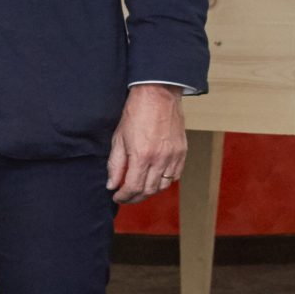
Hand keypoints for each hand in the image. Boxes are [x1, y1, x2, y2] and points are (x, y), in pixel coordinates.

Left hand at [107, 84, 186, 202]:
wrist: (158, 96)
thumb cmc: (135, 114)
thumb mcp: (118, 139)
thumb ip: (115, 165)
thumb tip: (112, 185)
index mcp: (142, 156)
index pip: (133, 187)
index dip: (124, 196)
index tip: (117, 197)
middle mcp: (160, 159)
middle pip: (149, 190)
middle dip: (135, 197)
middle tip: (126, 197)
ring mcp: (174, 156)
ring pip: (163, 185)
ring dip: (150, 191)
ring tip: (138, 190)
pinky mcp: (182, 152)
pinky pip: (175, 175)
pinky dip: (164, 182)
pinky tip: (154, 180)